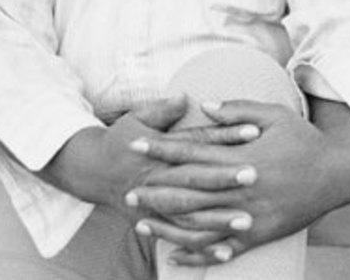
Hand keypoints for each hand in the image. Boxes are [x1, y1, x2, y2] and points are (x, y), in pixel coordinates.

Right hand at [38, 97, 257, 261]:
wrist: (93, 170)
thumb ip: (163, 109)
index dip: (226, 136)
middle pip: (194, 180)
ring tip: (248, 221)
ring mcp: (155, 206)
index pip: (197, 142)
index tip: (255, 131)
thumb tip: (184, 98)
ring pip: (189, 215)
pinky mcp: (155, 224)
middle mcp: (156, 180)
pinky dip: (201, 248)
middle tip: (255, 176)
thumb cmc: (123, 138)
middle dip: (224, 179)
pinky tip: (227, 252)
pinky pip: (180, 239)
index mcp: (158, 151)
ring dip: (218, 220)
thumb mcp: (138, 117)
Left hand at [125, 100, 349, 266]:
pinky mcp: (259, 234)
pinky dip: (198, 255)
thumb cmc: (305, 140)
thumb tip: (203, 106)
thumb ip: (239, 110)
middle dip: (156, 191)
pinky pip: (223, 249)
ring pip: (200, 225)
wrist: (338, 173)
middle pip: (189, 191)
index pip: (192, 152)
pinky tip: (176, 256)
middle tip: (128, 191)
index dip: (161, 148)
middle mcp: (242, 189)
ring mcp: (250, 215)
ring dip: (168, 226)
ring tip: (141, 223)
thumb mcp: (276, 116)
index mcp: (243, 157)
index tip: (135, 144)